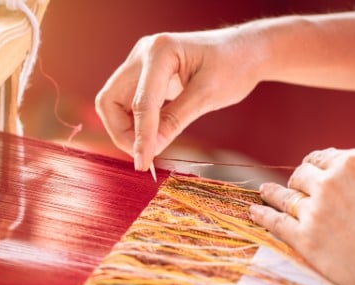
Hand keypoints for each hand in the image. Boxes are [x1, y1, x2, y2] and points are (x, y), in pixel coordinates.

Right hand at [95, 28, 263, 170]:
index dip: (140, 137)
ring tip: (152, 145)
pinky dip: (135, 122)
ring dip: (125, 129)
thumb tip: (151, 149)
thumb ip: (175, 121)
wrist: (245, 51)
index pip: (141, 103)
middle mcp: (143, 53)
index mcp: (160, 51)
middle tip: (144, 155)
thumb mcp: (208, 96)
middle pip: (110, 100)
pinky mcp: (143, 74)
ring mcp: (140, 63)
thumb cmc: (233, 66)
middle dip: (121, 132)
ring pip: (113, 103)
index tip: (143, 164)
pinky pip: (126, 103)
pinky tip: (153, 135)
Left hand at [250, 116, 354, 284]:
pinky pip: (274, 222)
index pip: (325, 156)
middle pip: (302, 174)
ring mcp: (313, 211)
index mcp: (354, 163)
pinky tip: (253, 212)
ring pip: (285, 196)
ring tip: (264, 193)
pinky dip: (261, 215)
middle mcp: (328, 182)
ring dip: (273, 192)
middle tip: (295, 183)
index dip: (319, 162)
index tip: (316, 166)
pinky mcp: (303, 239)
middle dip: (299, 178)